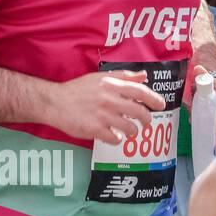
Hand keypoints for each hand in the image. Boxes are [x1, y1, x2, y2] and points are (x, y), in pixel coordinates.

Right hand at [48, 70, 165, 143]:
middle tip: (145, 123)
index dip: (154, 99)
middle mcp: (109, 100)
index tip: (160, 106)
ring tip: (128, 130)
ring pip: (130, 128)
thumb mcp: (99, 78)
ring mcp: (102, 116)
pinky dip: (116, 139)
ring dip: (132, 131)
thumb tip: (143, 76)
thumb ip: (123, 77)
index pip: (141, 92)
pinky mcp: (94, 129)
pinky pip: (115, 138)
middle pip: (139, 113)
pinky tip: (111, 135)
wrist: (54, 102)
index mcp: (111, 86)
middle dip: (146, 120)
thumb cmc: (77, 90)